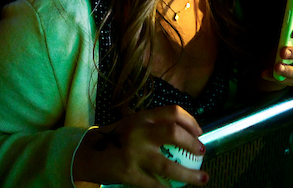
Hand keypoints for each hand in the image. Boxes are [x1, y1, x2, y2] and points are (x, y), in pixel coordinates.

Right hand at [72, 106, 206, 187]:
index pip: (172, 112)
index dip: (191, 121)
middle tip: (202, 152)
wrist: (89, 155)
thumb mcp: (134, 124)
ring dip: (190, 176)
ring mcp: (134, 154)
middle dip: (193, 144)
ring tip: (203, 179)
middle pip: (174, 134)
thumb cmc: (117, 139)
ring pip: (169, 167)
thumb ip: (154, 125)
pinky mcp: (130, 174)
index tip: (200, 132)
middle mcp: (139, 132)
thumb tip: (186, 132)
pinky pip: (156, 185)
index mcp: (142, 117)